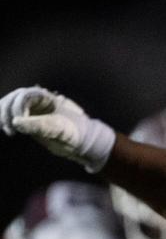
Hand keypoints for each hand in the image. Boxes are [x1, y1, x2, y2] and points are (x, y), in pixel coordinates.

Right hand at [0, 86, 115, 171]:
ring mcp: (31, 109)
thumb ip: (40, 126)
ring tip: (8, 130)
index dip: (17, 107)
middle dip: (8, 112)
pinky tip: (7, 128)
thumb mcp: (60, 129)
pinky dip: (6, 120)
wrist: (84, 142)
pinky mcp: (29, 120)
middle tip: (10, 129)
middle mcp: (36, 101)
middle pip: (13, 99)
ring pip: (10, 106)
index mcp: (44, 97)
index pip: (23, 96)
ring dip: (5, 115)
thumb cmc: (75, 133)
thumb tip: (18, 123)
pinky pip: (12, 116)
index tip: (18, 123)